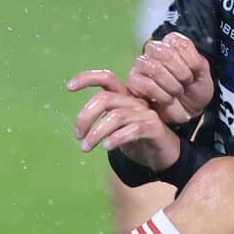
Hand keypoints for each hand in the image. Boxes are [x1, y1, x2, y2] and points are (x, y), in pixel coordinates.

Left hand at [67, 71, 182, 170]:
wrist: (164, 155)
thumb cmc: (137, 140)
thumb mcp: (117, 128)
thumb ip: (102, 120)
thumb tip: (79, 126)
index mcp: (125, 96)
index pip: (107, 78)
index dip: (87, 78)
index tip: (69, 86)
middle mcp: (135, 101)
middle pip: (105, 99)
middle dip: (85, 116)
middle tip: (77, 135)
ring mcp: (146, 113)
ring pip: (116, 116)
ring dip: (96, 133)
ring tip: (85, 147)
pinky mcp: (155, 128)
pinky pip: (133, 129)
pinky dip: (116, 138)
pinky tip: (106, 147)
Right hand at [122, 31, 211, 123]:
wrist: (187, 111)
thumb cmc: (193, 90)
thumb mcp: (203, 75)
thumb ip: (197, 62)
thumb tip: (186, 60)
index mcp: (171, 43)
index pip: (180, 44)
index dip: (190, 62)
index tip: (194, 74)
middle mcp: (154, 50)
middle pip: (165, 53)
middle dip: (181, 74)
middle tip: (185, 84)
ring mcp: (141, 65)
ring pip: (155, 68)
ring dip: (171, 85)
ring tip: (176, 92)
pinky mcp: (134, 82)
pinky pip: (146, 85)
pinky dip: (161, 95)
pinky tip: (167, 99)